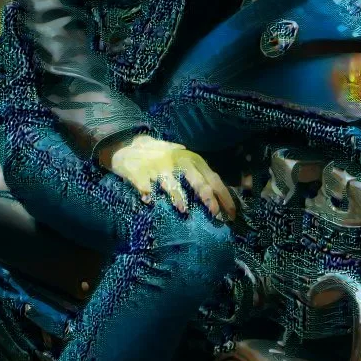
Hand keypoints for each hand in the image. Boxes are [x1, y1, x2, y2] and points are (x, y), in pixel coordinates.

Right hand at [99, 133, 235, 219]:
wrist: (130, 147)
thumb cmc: (162, 156)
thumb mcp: (183, 159)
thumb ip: (197, 171)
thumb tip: (217, 192)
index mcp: (191, 160)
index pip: (213, 178)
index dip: (224, 196)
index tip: (231, 214)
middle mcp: (178, 162)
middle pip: (197, 180)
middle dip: (207, 197)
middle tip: (214, 214)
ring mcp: (158, 168)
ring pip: (171, 183)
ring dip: (177, 196)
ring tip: (182, 209)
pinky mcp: (140, 174)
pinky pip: (145, 186)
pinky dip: (148, 193)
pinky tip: (148, 200)